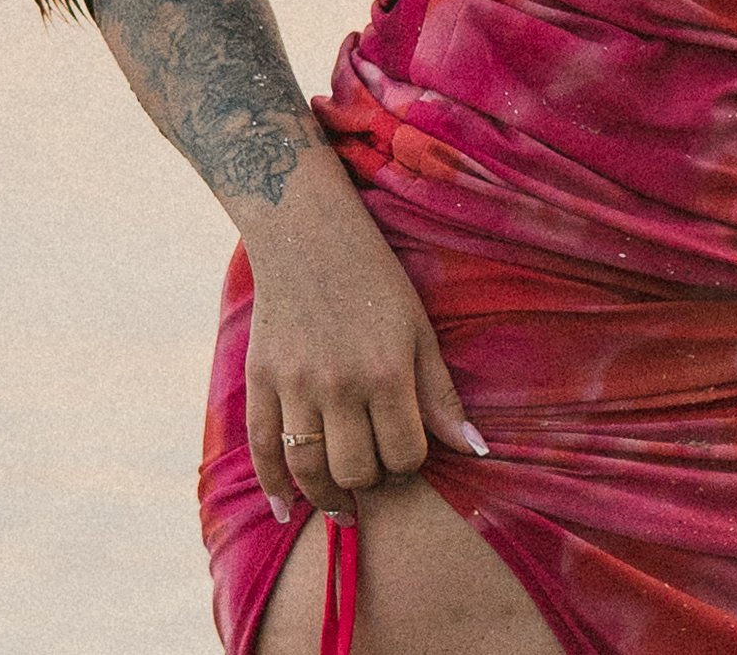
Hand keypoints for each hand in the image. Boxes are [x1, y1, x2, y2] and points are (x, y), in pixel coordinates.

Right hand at [243, 186, 485, 524]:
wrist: (305, 232)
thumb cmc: (373, 279)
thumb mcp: (417, 328)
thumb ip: (441, 394)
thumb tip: (476, 451)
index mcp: (385, 371)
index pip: (404, 454)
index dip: (410, 464)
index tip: (405, 454)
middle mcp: (338, 384)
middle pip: (356, 470)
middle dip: (371, 480)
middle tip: (374, 469)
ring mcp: (294, 383)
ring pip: (308, 468)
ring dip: (327, 496)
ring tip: (341, 504)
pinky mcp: (259, 379)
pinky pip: (261, 447)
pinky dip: (272, 484)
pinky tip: (286, 505)